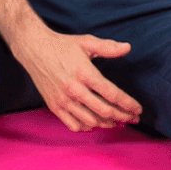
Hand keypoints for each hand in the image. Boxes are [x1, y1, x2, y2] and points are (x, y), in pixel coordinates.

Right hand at [7, 27, 140, 132]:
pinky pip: (73, 124)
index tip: (138, 109)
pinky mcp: (54, 105)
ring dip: (107, 124)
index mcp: (84, 73)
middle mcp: (74, 89)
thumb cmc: (61, 45)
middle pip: (105, 111)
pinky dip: (87, 127)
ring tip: (117, 122)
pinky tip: (95, 124)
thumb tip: (128, 47)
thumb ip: (108, 47)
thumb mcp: (86, 42)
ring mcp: (63, 99)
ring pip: (91, 121)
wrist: (33, 49)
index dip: (128, 104)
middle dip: (123, 117)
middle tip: (133, 118)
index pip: (112, 94)